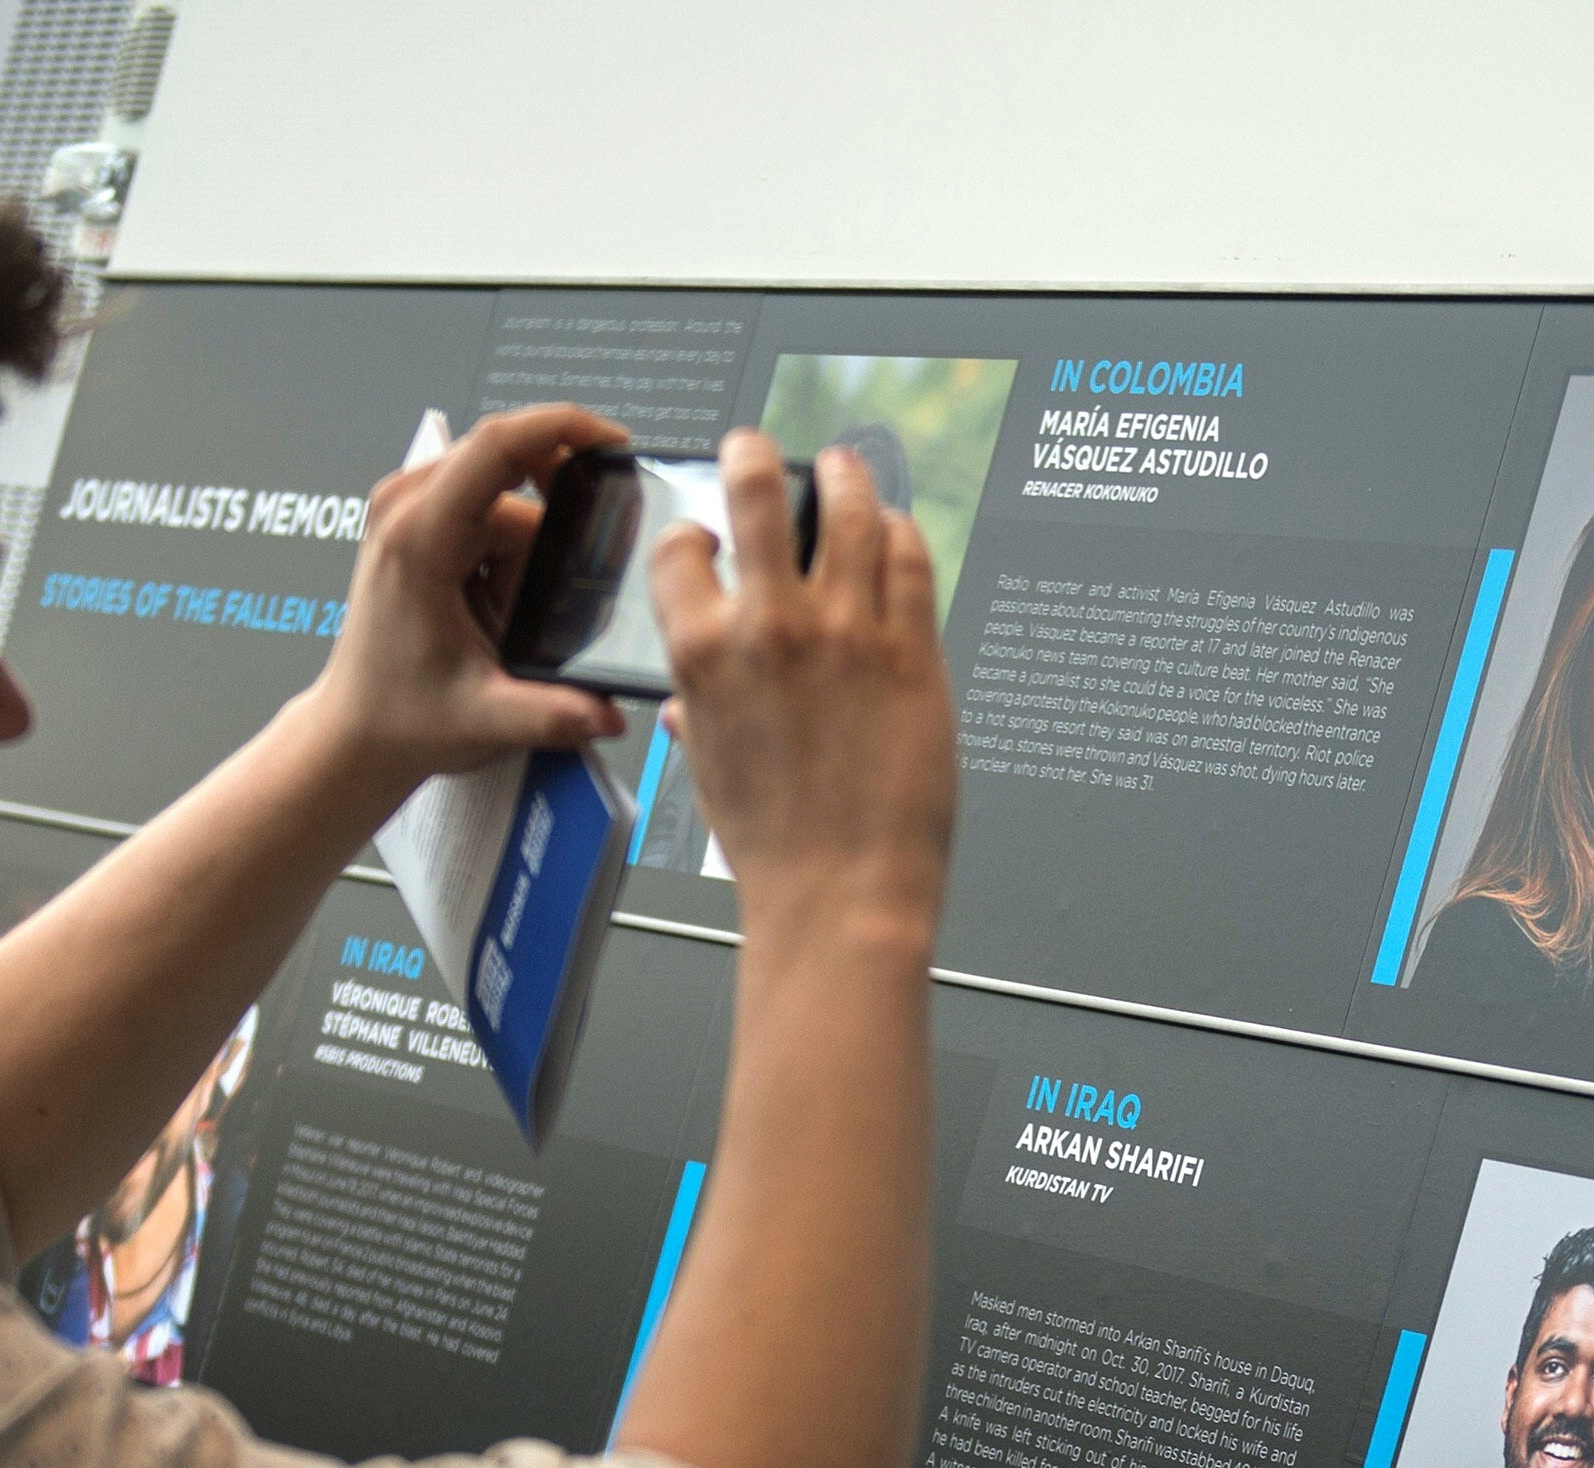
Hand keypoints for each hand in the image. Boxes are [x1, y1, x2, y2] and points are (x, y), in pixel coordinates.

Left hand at [298, 403, 628, 791]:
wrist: (355, 730)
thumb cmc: (399, 715)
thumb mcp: (482, 720)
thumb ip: (551, 714)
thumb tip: (608, 711)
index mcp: (418, 537)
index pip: (497, 443)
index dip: (563, 428)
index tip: (613, 442)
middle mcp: (406, 507)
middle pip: (513, 469)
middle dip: (550, 529)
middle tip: (551, 596)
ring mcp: (408, 507)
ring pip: (508, 500)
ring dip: (526, 556)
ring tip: (499, 622)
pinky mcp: (417, 519)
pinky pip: (492, 514)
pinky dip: (510, 557)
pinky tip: (493, 608)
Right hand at [650, 430, 957, 947]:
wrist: (840, 893)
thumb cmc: (773, 848)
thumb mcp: (709, 773)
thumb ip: (702, 717)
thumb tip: (697, 704)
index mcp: (702, 656)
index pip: (681, 552)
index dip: (691, 534)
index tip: (704, 533)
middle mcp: (770, 627)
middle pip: (757, 493)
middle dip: (753, 456)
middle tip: (758, 448)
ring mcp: (846, 630)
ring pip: (847, 508)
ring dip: (843, 476)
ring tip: (844, 469)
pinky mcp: (912, 647)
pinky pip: (908, 557)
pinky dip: (898, 533)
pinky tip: (894, 532)